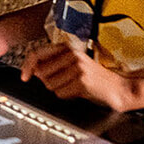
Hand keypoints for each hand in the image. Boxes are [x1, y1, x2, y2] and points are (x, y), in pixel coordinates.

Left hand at [19, 42, 138, 110]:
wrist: (119, 87)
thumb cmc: (94, 78)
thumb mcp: (72, 65)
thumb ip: (53, 64)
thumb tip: (33, 71)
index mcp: (67, 47)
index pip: (37, 54)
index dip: (27, 66)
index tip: (24, 77)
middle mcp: (71, 54)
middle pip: (41, 73)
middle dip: (49, 81)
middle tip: (66, 82)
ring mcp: (77, 67)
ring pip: (50, 85)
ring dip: (60, 89)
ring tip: (75, 86)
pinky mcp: (81, 80)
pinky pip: (60, 93)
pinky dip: (67, 96)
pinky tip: (80, 91)